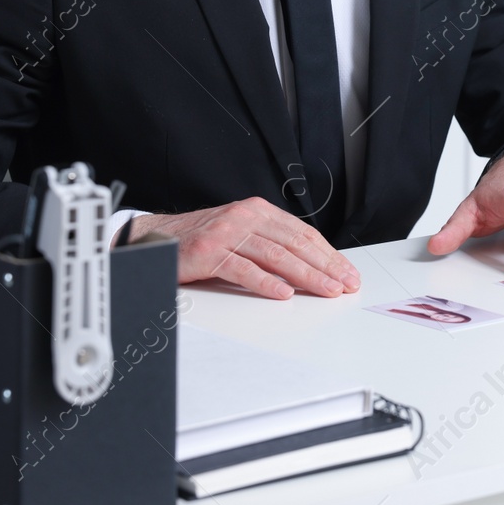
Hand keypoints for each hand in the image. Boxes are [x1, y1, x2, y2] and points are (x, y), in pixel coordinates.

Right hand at [128, 197, 360, 299]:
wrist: (157, 238)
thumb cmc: (203, 241)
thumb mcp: (242, 234)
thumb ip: (271, 244)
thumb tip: (311, 266)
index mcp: (258, 211)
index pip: (303, 234)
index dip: (329, 254)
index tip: (347, 273)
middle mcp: (245, 217)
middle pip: (295, 244)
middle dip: (325, 267)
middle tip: (345, 285)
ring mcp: (227, 233)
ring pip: (275, 256)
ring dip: (306, 276)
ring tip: (326, 290)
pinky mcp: (208, 253)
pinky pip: (243, 269)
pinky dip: (266, 282)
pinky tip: (283, 293)